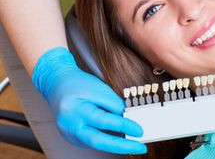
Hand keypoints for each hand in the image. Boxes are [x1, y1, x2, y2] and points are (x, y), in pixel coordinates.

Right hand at [32, 47, 146, 153]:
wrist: (57, 84)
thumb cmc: (78, 83)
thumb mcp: (98, 88)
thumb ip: (113, 104)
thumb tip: (129, 118)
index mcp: (75, 108)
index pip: (104, 120)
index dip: (124, 126)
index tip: (139, 130)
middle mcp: (69, 124)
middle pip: (98, 141)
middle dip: (121, 146)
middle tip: (140, 147)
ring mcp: (68, 133)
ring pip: (96, 144)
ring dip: (116, 145)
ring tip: (134, 144)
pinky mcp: (71, 137)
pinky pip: (91, 141)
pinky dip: (106, 141)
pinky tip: (119, 140)